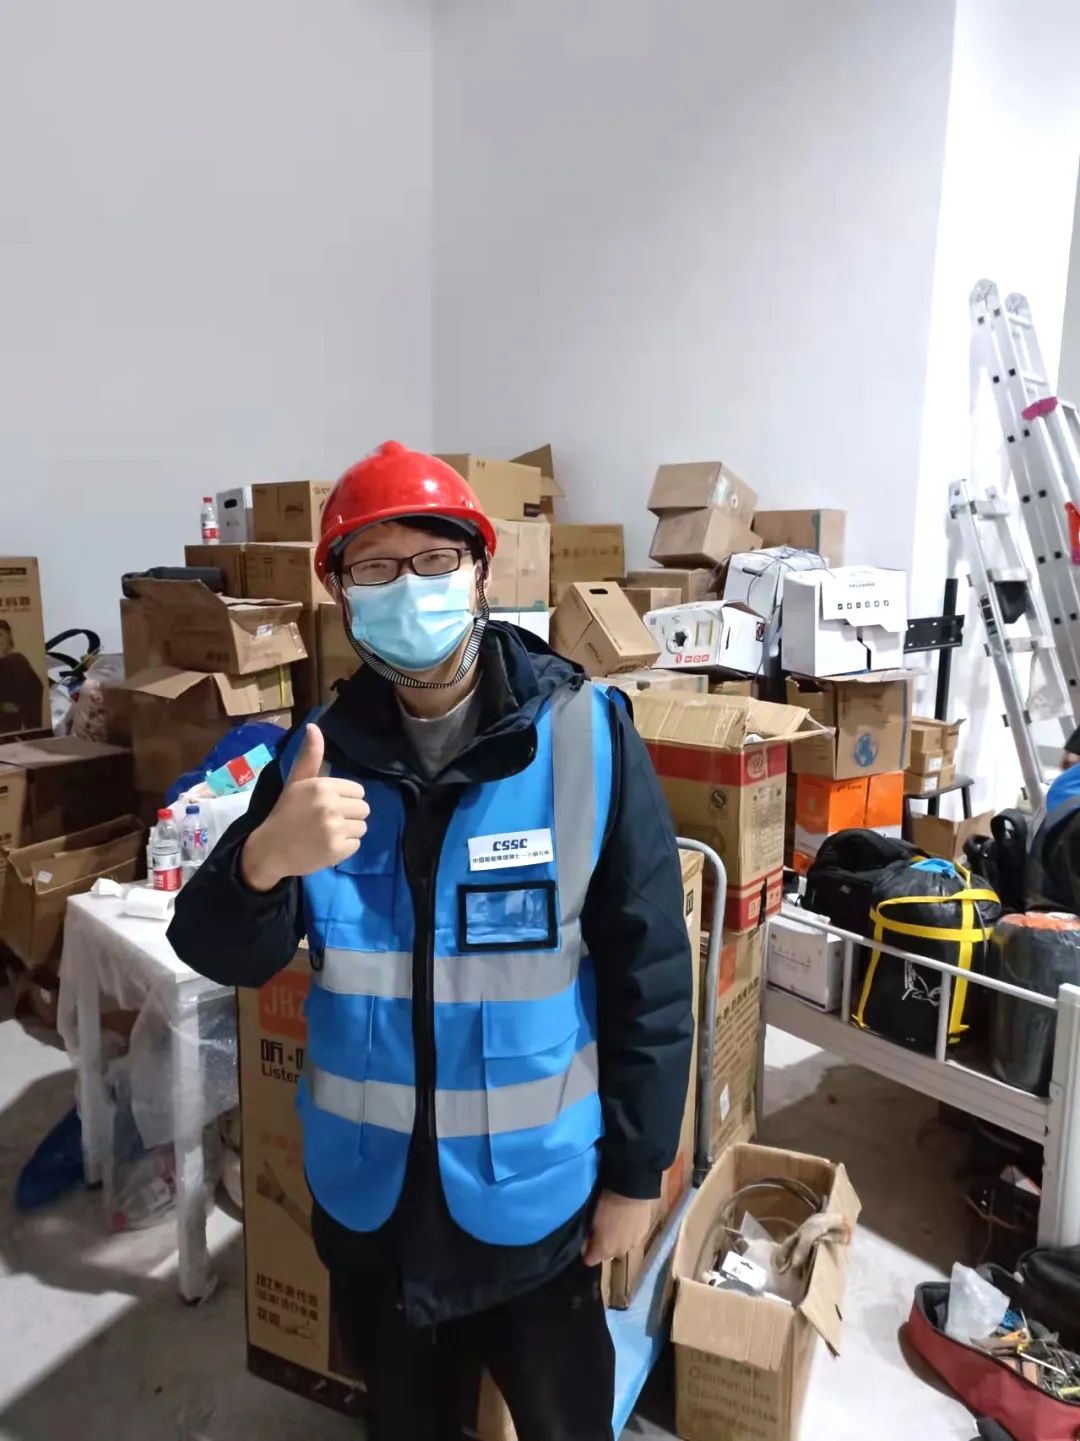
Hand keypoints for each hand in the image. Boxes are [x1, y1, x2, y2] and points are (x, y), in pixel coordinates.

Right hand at [240, 724, 369, 890]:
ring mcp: (334, 829)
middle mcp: (330, 805)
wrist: (268, 849)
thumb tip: (314, 726)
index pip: (358, 791)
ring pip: (362, 827)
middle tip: (326, 821)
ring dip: (348, 832)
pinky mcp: (337, 850)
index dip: (344, 799)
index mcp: (323, 786)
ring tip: (326, 833)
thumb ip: (310, 755)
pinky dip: (344, 848)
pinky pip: (356, 845)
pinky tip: (326, 846)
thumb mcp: (296, 781)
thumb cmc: (284, 813)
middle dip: (349, 815)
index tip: (326, 805)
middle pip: (364, 809)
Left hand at [582, 1190, 654, 1266]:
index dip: (588, 1252)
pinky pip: (633, 1239)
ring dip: (619, 1240)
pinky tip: (630, 1220)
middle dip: (605, 1246)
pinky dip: (630, 1233)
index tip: (588, 1241)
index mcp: (603, 1249)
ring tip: (619, 1223)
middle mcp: (618, 1252)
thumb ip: (590, 1237)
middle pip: (607, 1255)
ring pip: (621, 1247)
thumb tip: (588, 1245)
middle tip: (604, 1229)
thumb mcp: (591, 1219)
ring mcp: (632, 1245)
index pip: (590, 1261)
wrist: (631, 1192)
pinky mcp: (643, 1235)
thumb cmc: (606, 1204)